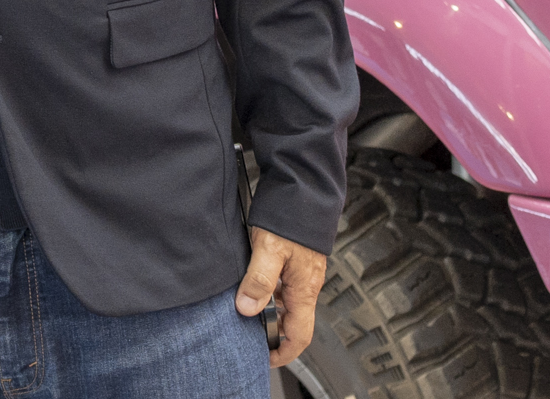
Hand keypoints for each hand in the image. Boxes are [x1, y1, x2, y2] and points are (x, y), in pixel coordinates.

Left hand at [237, 226, 325, 367]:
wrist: (304, 190)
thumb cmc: (291, 217)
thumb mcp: (270, 249)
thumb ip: (259, 280)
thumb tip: (247, 308)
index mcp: (304, 289)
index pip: (299, 335)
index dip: (284, 352)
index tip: (266, 358)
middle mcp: (305, 284)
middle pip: (292, 321)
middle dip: (272, 332)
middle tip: (248, 335)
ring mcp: (301, 273)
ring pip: (286, 303)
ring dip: (268, 310)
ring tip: (244, 310)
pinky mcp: (294, 261)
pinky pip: (282, 286)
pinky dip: (268, 292)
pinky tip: (251, 284)